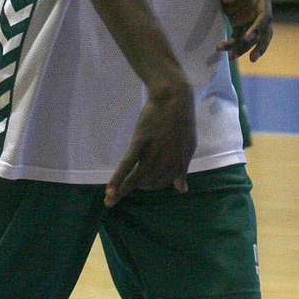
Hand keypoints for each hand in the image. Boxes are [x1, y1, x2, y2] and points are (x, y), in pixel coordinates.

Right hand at [104, 78, 195, 205]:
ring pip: (136, 178)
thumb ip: (182, 168)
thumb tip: (182, 189)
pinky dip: (117, 180)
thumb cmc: (181, 121)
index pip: (163, 182)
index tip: (145, 183)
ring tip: (110, 201)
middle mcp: (166, 161)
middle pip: (148, 182)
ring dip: (122, 191)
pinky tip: (110, 192)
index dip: (153, 184)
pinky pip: (127, 165)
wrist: (173, 97)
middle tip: (129, 184)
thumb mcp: (188, 146)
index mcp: (179, 162)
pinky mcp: (139, 142)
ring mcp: (152, 152)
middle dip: (138, 185)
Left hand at [213, 0, 273, 61]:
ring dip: (243, 48)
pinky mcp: (240, 20)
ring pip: (252, 37)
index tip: (247, 36)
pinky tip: (221, 49)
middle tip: (253, 58)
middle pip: (265, 30)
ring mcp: (250, 15)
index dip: (258, 27)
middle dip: (260, 45)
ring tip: (231, 58)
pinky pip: (239, 36)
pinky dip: (232, 44)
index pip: (265, 14)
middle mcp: (260, 6)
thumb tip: (228, 0)